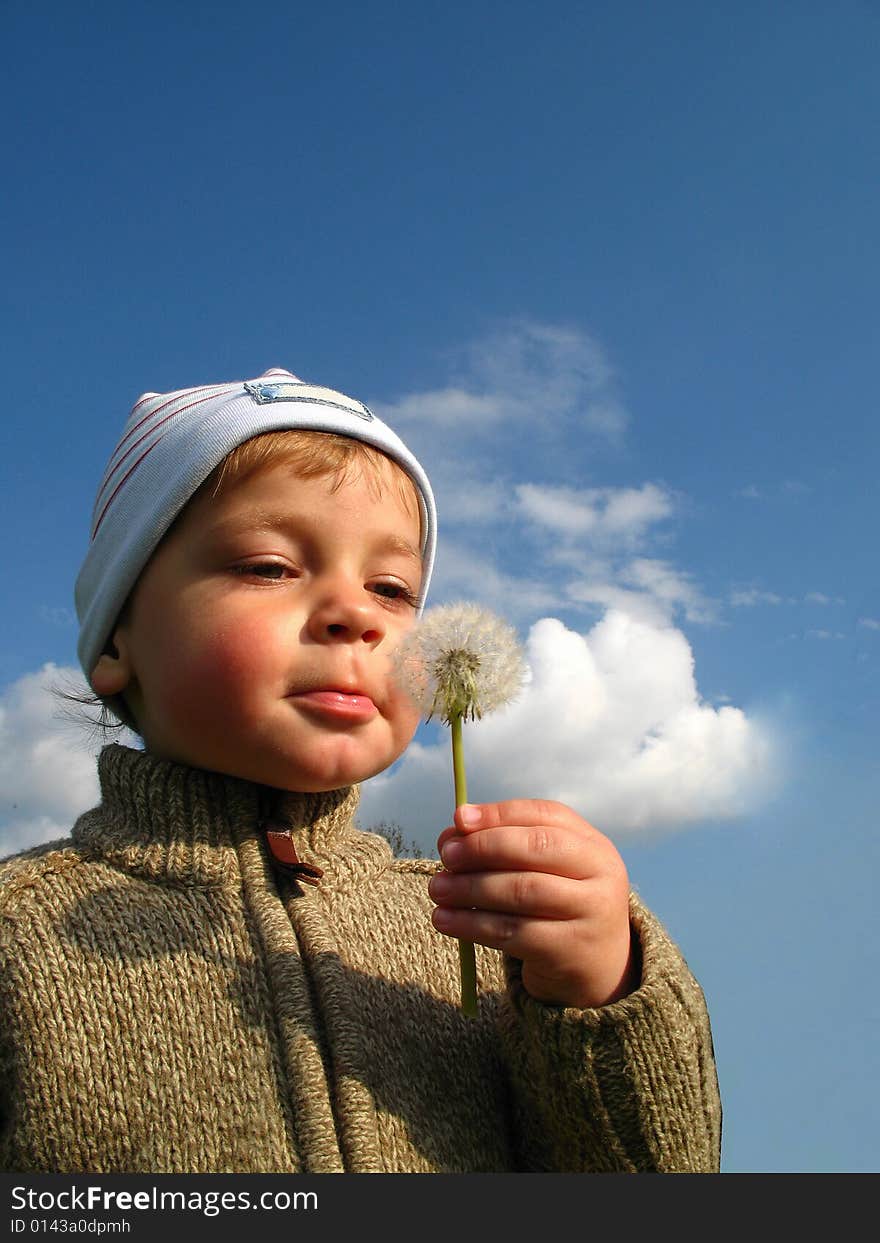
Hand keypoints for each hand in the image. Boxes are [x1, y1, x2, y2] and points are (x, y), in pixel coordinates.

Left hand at [427, 799, 636, 1008]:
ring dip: (470, 888)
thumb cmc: (560, 905)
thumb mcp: (546, 870)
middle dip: (483, 847)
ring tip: (437, 889)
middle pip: (536, 848)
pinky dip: (472, 925)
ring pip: (522, 891)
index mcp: (592, 844)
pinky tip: (445, 920)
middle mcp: (599, 873)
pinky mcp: (570, 950)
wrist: (601, 965)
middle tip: (447, 856)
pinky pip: (513, 933)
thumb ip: (505, 845)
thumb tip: (452, 832)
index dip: (498, 814)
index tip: (458, 820)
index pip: (545, 815)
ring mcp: (590, 913)